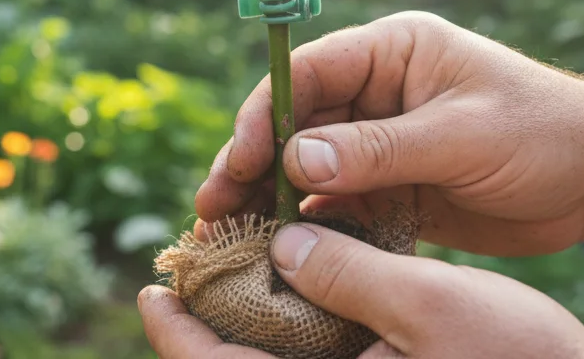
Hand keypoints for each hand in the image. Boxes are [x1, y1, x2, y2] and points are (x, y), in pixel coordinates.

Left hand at [139, 222, 583, 357]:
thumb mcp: (429, 303)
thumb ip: (346, 273)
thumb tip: (282, 247)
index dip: (176, 334)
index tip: (154, 289)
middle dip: (212, 320)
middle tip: (201, 260)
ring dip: (255, 319)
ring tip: (247, 259)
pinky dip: (302, 326)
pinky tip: (309, 282)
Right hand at [196, 11, 583, 255]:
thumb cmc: (545, 133)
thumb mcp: (460, 137)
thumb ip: (377, 150)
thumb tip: (294, 162)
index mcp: (393, 52)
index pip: (307, 72)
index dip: (263, 114)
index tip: (237, 160)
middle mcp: (379, 91)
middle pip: (295, 123)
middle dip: (251, 163)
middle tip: (211, 207)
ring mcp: (384, 141)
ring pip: (308, 168)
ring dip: (269, 199)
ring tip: (228, 235)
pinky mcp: (395, 187)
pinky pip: (339, 204)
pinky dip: (309, 226)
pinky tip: (278, 253)